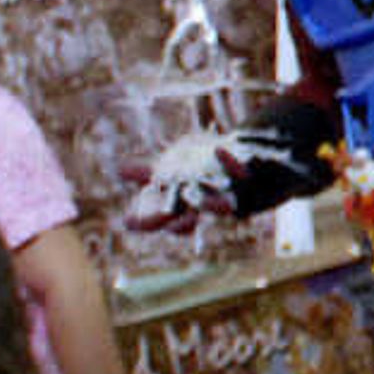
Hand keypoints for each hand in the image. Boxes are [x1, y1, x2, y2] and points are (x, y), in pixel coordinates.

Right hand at [125, 132, 243, 232]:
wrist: (256, 159)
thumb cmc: (211, 168)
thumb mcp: (178, 167)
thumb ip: (149, 172)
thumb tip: (117, 170)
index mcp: (187, 204)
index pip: (164, 221)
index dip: (146, 223)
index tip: (126, 221)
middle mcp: (208, 205)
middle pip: (189, 221)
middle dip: (177, 223)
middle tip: (165, 218)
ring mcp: (233, 195)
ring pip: (221, 207)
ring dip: (209, 205)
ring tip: (194, 199)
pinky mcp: (252, 178)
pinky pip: (241, 172)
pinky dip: (229, 162)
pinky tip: (218, 150)